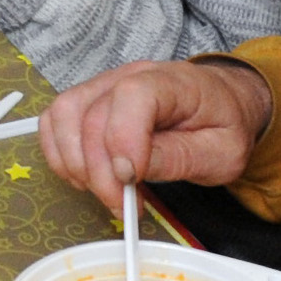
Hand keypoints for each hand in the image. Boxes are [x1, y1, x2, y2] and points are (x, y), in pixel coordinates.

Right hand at [43, 59, 272, 211]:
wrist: (224, 104)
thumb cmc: (224, 126)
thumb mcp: (222, 152)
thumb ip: (178, 158)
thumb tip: (132, 170)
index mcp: (173, 82)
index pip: (132, 96)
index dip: (122, 141)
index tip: (130, 182)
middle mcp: (131, 75)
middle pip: (92, 115)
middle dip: (99, 172)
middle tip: (122, 205)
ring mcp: (105, 84)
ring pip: (64, 114)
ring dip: (74, 162)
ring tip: (104, 191)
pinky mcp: (90, 99)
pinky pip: (56, 119)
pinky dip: (61, 153)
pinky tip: (86, 176)